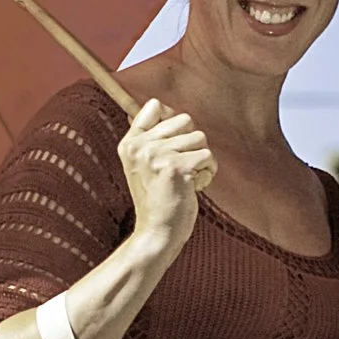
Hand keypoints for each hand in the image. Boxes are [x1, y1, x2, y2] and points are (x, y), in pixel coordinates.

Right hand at [118, 98, 215, 257]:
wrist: (157, 233)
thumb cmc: (157, 199)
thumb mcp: (143, 165)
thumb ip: (149, 136)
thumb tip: (159, 106)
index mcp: (130, 143)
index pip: (155, 106)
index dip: (173, 121)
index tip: (173, 145)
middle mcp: (140, 146)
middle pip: (185, 120)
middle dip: (192, 143)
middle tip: (181, 168)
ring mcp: (157, 156)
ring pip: (200, 138)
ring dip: (202, 161)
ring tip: (187, 180)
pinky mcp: (176, 168)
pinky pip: (208, 157)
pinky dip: (208, 174)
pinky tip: (193, 188)